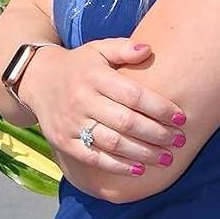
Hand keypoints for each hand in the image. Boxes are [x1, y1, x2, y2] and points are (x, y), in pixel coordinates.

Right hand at [17, 38, 187, 179]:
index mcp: (95, 76)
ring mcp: (72, 123)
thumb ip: (123, 48)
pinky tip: (138, 170)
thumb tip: (148, 49)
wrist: (38, 80)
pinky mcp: (63, 142)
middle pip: (126, 122)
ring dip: (142, 154)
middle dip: (157, 134)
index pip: (133, 95)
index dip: (159, 108)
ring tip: (166, 159)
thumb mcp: (99, 48)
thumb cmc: (80, 64)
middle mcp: (83, 100)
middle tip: (179, 141)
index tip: (181, 118)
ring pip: (112, 143)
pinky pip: (93, 157)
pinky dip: (117, 166)